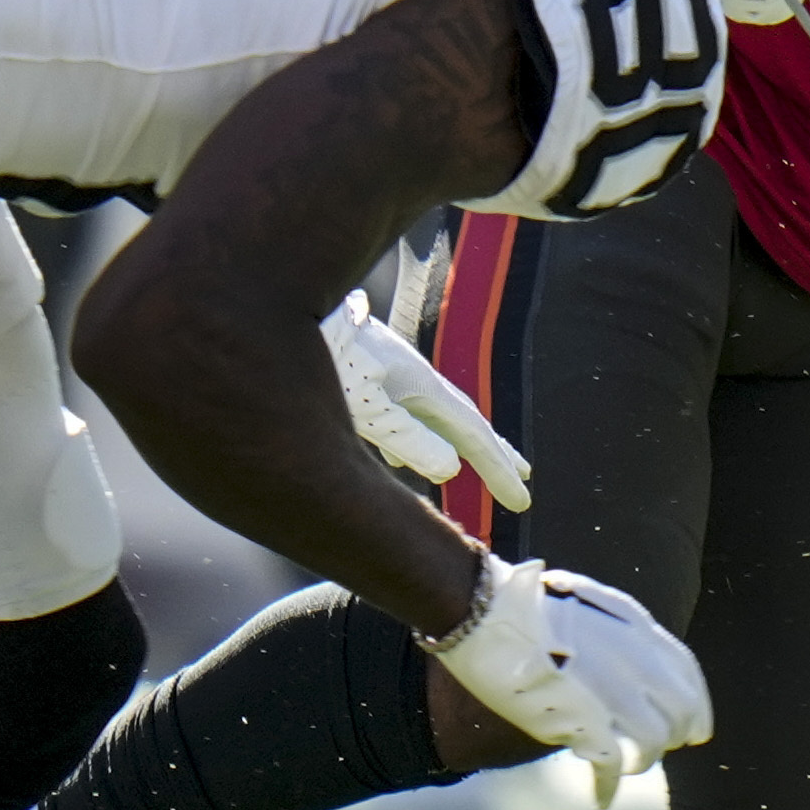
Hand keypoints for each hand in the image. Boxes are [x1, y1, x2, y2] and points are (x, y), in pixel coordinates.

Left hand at [324, 289, 531, 510]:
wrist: (286, 306)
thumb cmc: (327, 361)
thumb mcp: (365, 407)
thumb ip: (407, 438)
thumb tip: (452, 469)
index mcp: (422, 388)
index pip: (474, 437)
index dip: (499, 472)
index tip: (521, 502)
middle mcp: (415, 382)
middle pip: (464, 423)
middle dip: (495, 453)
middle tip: (523, 478)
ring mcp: (392, 379)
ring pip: (435, 418)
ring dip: (458, 444)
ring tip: (474, 466)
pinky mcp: (365, 380)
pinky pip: (406, 415)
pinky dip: (420, 437)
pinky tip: (399, 457)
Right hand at [426, 554, 711, 805]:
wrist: (483, 609)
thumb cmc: (524, 602)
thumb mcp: (589, 604)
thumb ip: (615, 632)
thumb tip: (629, 656)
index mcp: (637, 627)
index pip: (688, 673)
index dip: (697, 704)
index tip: (696, 724)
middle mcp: (634, 659)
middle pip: (682, 711)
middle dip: (680, 734)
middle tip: (669, 747)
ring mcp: (610, 691)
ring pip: (656, 740)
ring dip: (646, 759)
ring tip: (632, 765)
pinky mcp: (579, 721)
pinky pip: (610, 764)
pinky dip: (608, 786)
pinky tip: (602, 798)